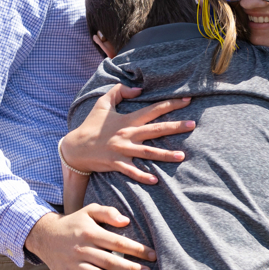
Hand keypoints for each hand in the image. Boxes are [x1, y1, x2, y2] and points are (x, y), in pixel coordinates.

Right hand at [25, 209, 155, 269]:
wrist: (43, 234)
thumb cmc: (73, 222)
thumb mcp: (89, 211)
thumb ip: (108, 212)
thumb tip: (126, 222)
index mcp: (90, 233)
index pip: (118, 243)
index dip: (137, 250)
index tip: (153, 256)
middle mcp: (81, 249)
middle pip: (110, 261)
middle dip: (131, 268)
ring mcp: (72, 263)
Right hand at [60, 85, 194, 184]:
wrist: (74, 148)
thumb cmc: (91, 125)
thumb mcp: (102, 103)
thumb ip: (120, 91)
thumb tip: (139, 89)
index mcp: (127, 120)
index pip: (153, 110)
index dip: (171, 104)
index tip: (187, 100)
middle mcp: (127, 134)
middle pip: (155, 130)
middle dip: (175, 127)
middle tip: (193, 125)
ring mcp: (122, 150)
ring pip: (148, 152)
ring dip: (165, 155)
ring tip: (182, 156)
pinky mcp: (116, 163)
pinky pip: (132, 171)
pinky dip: (143, 176)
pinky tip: (156, 180)